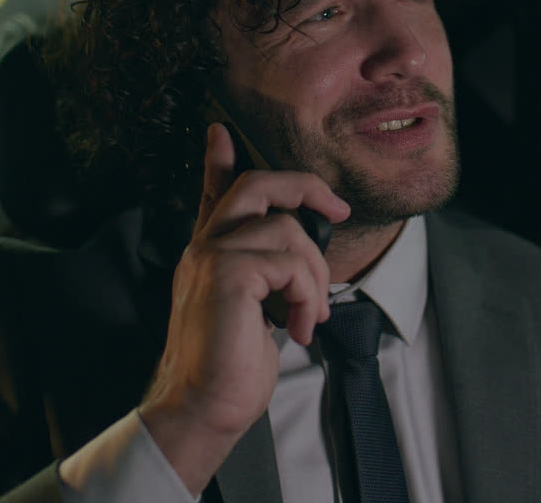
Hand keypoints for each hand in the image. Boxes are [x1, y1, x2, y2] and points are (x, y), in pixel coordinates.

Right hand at [138, 123, 349, 491]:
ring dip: (316, 275)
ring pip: (287, 231)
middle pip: (255, 185)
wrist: (203, 408)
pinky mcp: (227, 276)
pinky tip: (299, 327)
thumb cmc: (230, 369)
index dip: (218, 161)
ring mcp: (211, 258)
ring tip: (311, 314)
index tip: (220, 132)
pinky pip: (289, 262)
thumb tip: (302, 262)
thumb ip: (267, 279)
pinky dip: (307, 294)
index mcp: (209, 255)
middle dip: (304, 186)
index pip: (212, 194)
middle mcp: (204, 248)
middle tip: (337, 207)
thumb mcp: (254, 313)